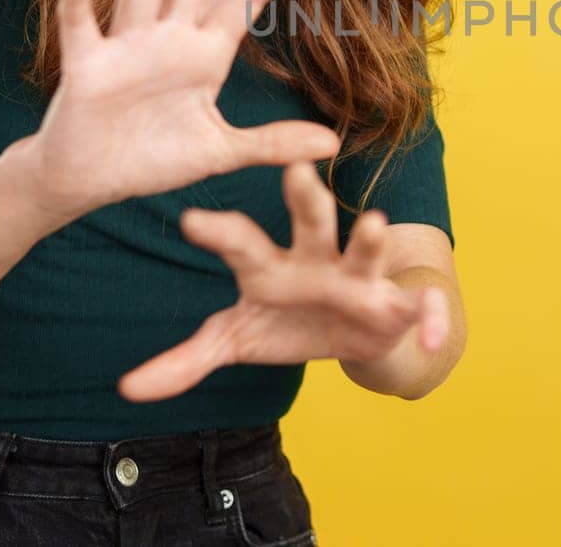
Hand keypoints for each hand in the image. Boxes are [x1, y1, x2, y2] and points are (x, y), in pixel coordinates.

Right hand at [20, 0, 340, 224]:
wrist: (90, 180)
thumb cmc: (152, 158)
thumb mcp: (219, 151)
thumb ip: (271, 143)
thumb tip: (331, 141)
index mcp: (204, 53)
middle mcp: (168, 36)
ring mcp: (127, 45)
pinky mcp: (87, 66)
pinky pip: (81, 27)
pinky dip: (78, 1)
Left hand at [116, 161, 450, 401]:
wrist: (354, 334)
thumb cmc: (288, 320)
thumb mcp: (237, 339)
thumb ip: (187, 360)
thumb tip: (126, 388)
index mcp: (270, 265)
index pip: (241, 241)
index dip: (219, 232)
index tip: (191, 222)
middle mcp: (317, 258)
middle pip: (309, 220)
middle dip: (303, 197)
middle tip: (294, 172)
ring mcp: (361, 277)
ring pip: (366, 248)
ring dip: (370, 236)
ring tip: (374, 221)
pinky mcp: (400, 304)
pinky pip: (421, 308)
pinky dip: (432, 321)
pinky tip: (434, 340)